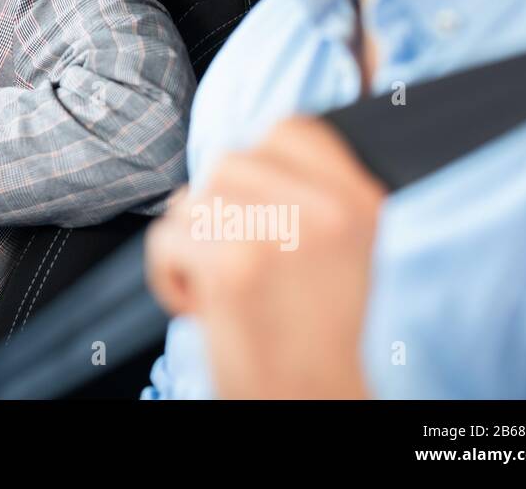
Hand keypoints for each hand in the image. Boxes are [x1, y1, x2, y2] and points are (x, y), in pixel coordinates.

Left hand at [144, 116, 384, 398]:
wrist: (309, 397)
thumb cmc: (313, 327)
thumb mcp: (345, 245)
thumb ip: (310, 190)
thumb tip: (255, 147)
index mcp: (360, 198)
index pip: (290, 128)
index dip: (259, 162)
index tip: (255, 203)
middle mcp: (325, 210)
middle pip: (228, 162)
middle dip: (217, 210)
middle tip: (240, 260)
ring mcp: (277, 233)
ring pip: (192, 200)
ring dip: (192, 243)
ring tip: (225, 284)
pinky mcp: (233, 265)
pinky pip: (166, 237)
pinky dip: (168, 274)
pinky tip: (202, 303)